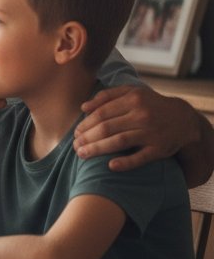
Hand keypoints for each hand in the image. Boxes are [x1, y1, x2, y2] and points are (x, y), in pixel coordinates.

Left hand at [75, 84, 202, 173]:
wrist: (183, 118)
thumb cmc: (150, 104)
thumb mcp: (131, 93)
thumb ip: (107, 96)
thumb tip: (83, 107)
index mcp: (132, 100)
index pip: (101, 113)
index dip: (85, 124)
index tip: (75, 133)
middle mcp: (142, 115)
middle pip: (107, 128)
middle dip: (87, 138)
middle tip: (75, 146)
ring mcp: (151, 133)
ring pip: (119, 142)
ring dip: (97, 149)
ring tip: (82, 154)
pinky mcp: (160, 149)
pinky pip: (140, 157)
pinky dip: (125, 162)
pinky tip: (110, 166)